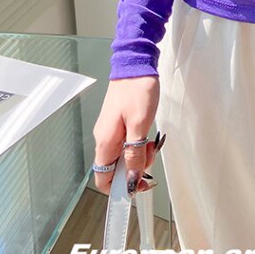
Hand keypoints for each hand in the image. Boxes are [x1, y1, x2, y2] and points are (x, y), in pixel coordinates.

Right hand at [92, 76, 160, 194]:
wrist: (134, 64)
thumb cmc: (137, 91)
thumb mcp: (139, 126)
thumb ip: (134, 154)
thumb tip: (131, 178)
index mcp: (105, 143)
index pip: (103, 179)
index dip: (120, 188)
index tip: (139, 186)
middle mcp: (104, 139)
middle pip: (116, 169)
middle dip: (136, 168)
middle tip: (151, 154)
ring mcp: (111, 132)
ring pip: (124, 156)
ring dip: (140, 155)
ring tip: (151, 141)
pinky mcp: (119, 124)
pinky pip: (128, 143)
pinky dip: (140, 144)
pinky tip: (148, 134)